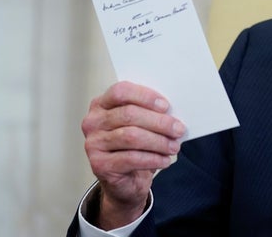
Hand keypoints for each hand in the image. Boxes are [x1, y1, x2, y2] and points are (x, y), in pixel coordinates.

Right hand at [81, 81, 184, 228]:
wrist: (124, 179)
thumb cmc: (133, 146)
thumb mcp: (139, 124)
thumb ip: (148, 113)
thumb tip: (172, 112)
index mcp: (101, 104)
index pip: (120, 91)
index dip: (145, 96)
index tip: (166, 106)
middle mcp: (93, 122)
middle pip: (129, 115)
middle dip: (159, 122)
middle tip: (178, 129)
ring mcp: (93, 143)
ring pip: (131, 136)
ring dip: (159, 142)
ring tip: (174, 146)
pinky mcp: (99, 164)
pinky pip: (131, 158)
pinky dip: (153, 159)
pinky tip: (164, 160)